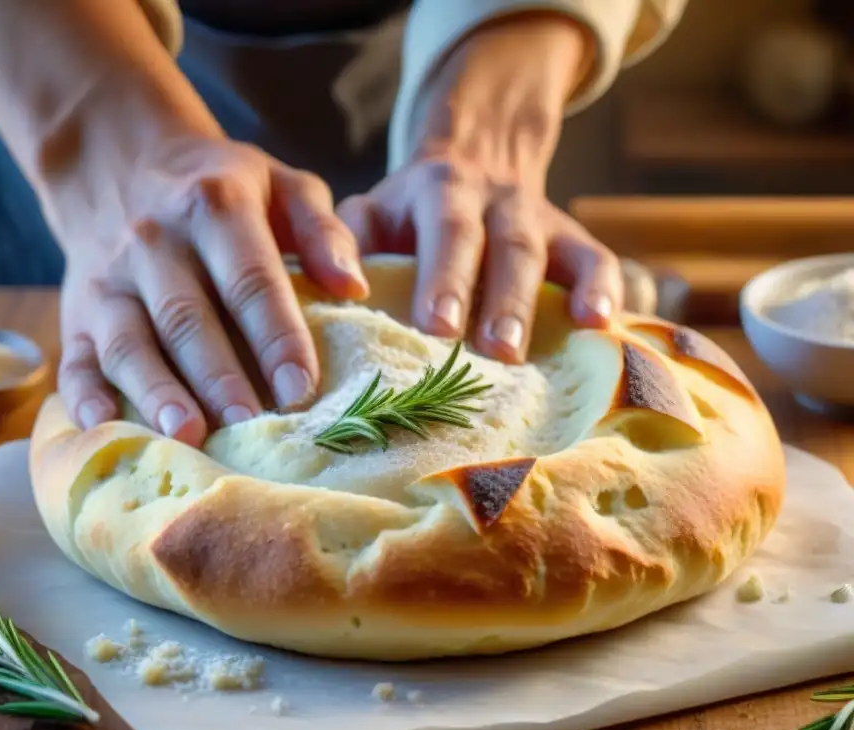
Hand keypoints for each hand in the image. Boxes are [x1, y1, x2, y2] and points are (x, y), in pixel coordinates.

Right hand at [58, 131, 368, 445]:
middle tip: (250, 426)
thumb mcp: (281, 184)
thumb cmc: (220, 187)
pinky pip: (73, 359)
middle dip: (220, 376)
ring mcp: (108, 281)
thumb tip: (354, 288)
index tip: (303, 389)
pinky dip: (83, 396)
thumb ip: (323, 231)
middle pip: (188, 318)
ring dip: (156, 392)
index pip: (251, 280)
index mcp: (214, 207)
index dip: (278, 336)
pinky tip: (104, 427)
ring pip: (129, 342)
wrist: (118, 160)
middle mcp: (154, 243)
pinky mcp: (76, 312)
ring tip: (187, 435)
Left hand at [337, 161, 620, 362]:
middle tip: (494, 354)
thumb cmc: (408, 212)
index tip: (437, 326)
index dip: (445, 276)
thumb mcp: (371, 209)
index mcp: (443, 191)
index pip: (448, 231)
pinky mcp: (571, 241)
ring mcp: (539, 220)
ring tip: (529, 357)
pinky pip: (597, 260)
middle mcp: (496, 201)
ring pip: (546, 259)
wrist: (471, 160)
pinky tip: (602, 327)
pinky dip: (604, 290)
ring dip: (537, 307)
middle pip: (506, 247)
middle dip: (501, 301)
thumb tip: (338, 288)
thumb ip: (346, 242)